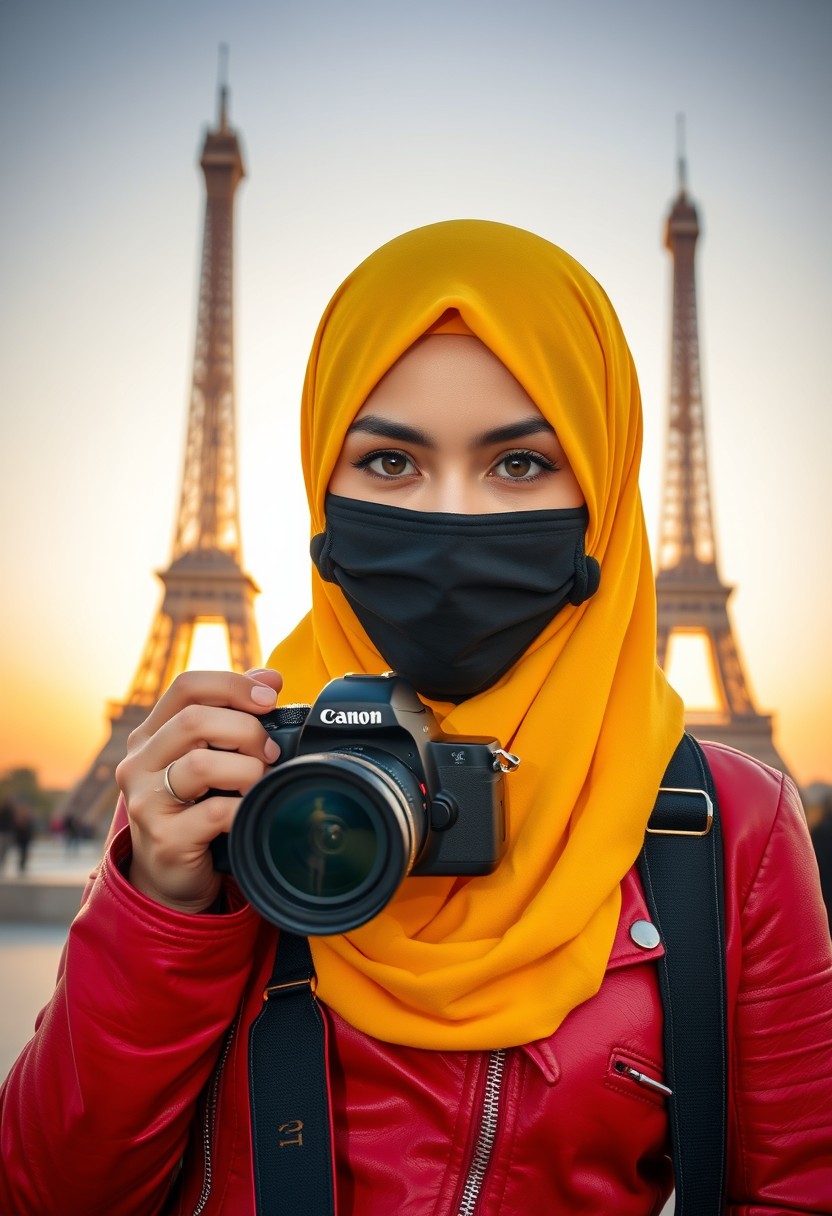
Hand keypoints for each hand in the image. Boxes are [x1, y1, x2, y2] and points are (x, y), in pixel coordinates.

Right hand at [115, 668, 282, 912]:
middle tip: (270, 751)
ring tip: (259, 783)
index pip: (186, 686)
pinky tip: (252, 811)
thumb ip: (235, 713)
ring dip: (248, 770)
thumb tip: (270, 677)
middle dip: (246, 730)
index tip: (270, 698)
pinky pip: (216, 812)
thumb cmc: (198, 808)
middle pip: (194, 720)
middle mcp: (139, 763)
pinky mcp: (163, 838)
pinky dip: (246, 807)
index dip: (232, 684)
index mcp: (151, 734)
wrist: (173, 876)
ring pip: (201, 765)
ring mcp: (146, 801)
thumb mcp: (211, 756)